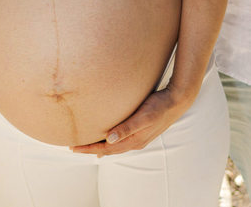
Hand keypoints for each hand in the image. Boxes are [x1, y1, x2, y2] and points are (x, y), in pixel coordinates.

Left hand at [69, 88, 188, 155]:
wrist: (177, 100)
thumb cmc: (160, 106)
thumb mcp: (144, 116)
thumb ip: (127, 128)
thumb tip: (109, 139)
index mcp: (134, 140)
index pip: (106, 149)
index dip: (89, 149)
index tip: (73, 148)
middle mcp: (135, 141)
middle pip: (108, 150)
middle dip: (91, 149)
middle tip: (74, 147)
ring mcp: (138, 136)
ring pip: (114, 145)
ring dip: (100, 145)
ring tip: (87, 145)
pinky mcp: (140, 129)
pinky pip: (121, 139)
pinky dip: (110, 140)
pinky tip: (107, 136)